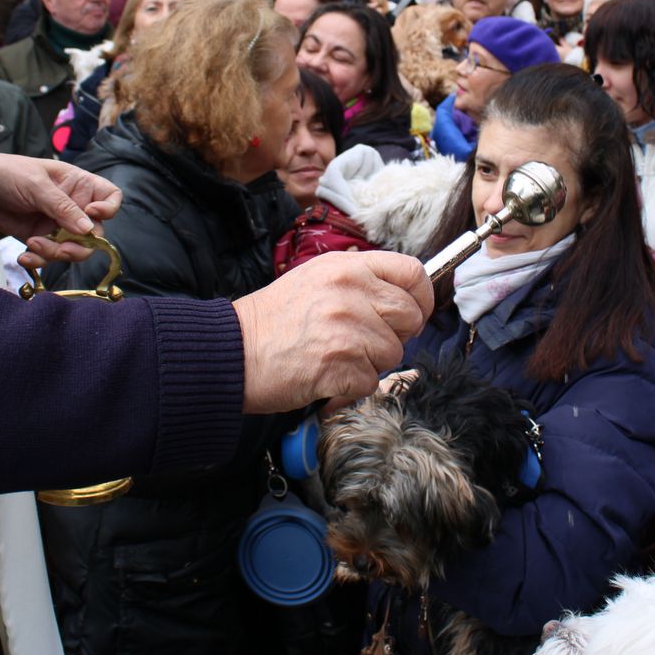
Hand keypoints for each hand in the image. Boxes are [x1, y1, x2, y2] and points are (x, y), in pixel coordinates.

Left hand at [0, 152, 121, 267]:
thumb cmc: (8, 173)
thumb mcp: (35, 185)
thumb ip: (61, 206)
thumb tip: (88, 229)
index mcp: (78, 184)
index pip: (109, 197)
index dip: (108, 209)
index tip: (92, 216)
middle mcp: (73, 206)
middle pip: (95, 232)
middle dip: (80, 244)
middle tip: (62, 248)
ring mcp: (57, 224)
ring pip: (73, 248)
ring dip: (56, 253)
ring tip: (33, 244)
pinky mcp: (40, 238)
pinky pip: (49, 256)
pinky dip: (40, 260)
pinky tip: (24, 256)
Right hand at [231, 251, 432, 413]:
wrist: (233, 350)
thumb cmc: (275, 319)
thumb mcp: (318, 278)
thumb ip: (360, 282)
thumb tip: (404, 299)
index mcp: (347, 266)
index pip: (412, 272)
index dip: (421, 297)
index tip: (414, 312)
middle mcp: (351, 291)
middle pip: (410, 316)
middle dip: (395, 336)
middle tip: (365, 342)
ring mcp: (347, 328)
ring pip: (393, 353)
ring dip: (370, 364)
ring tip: (335, 357)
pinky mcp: (341, 364)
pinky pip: (370, 382)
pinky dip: (351, 387)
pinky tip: (326, 376)